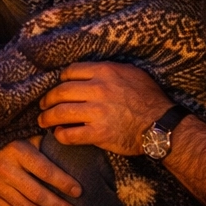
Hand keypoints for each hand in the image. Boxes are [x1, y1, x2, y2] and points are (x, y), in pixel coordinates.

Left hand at [37, 62, 172, 155]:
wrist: (162, 125)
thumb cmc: (149, 98)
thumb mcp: (132, 73)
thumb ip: (109, 70)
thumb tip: (90, 71)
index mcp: (105, 72)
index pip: (70, 71)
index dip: (60, 80)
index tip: (58, 87)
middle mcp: (98, 89)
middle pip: (60, 91)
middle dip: (47, 100)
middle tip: (43, 105)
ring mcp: (97, 112)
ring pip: (61, 112)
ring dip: (47, 118)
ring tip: (43, 121)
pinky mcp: (99, 133)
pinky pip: (70, 134)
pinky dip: (61, 135)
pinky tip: (59, 134)